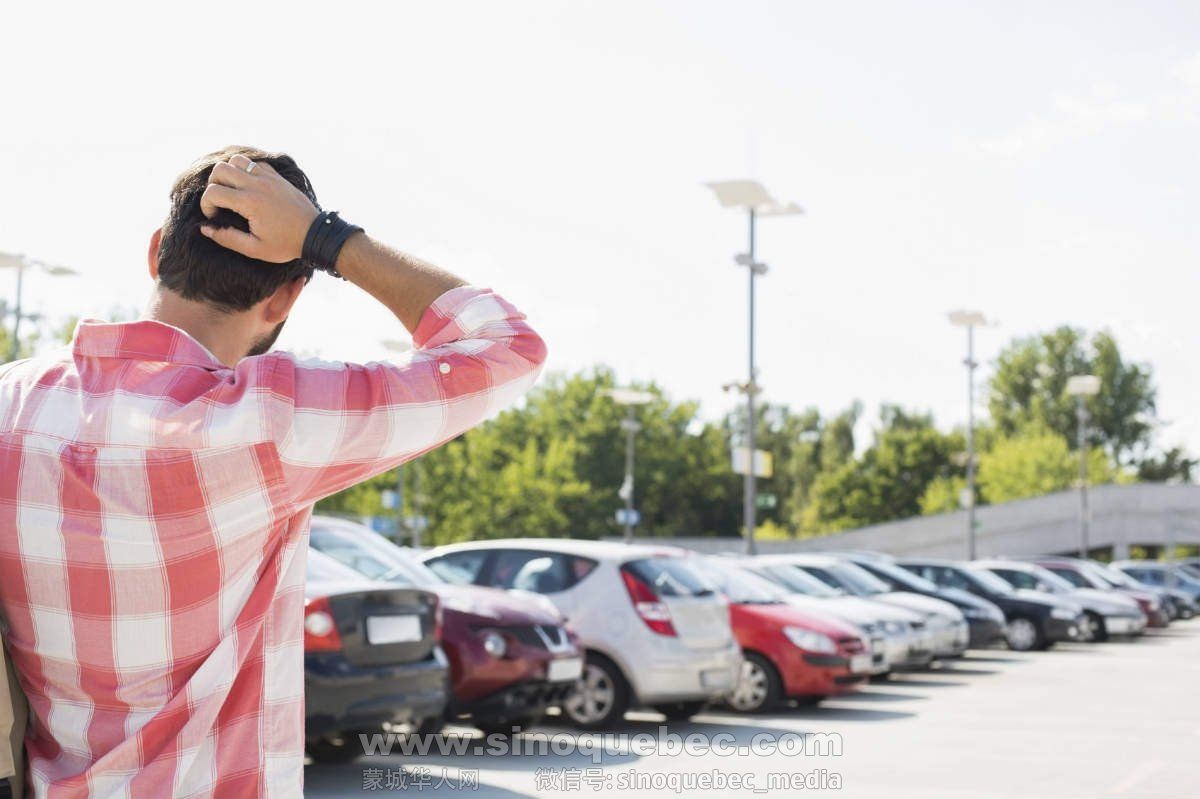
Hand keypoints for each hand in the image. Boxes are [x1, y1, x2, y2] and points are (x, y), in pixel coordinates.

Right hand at [199, 153, 318, 262]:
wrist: (315, 234)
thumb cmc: (286, 244)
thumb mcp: (255, 249)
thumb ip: (228, 238)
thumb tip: (205, 229)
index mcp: (250, 203)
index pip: (213, 192)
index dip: (207, 205)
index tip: (215, 217)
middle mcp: (257, 185)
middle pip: (220, 169)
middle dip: (213, 185)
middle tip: (220, 201)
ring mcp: (268, 178)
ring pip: (236, 160)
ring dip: (228, 173)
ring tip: (232, 191)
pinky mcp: (277, 176)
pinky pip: (254, 163)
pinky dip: (245, 170)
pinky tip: (248, 186)